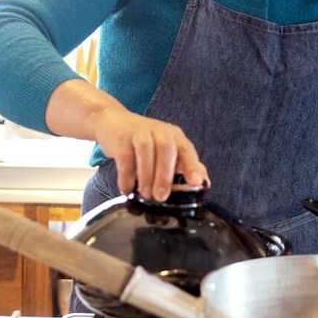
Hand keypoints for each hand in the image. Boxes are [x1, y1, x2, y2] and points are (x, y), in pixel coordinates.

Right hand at [45, 78, 209, 200]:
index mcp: (174, 136)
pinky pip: (125, 156)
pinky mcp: (122, 138)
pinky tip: (127, 189)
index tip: (196, 182)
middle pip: (166, 149)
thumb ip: (183, 164)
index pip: (186, 149)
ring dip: (146, 175)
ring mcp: (139, 132)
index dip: (192, 165)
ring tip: (145, 194)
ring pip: (146, 150)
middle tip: (161, 197)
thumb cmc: (144, 140)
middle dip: (165, 175)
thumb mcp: (165, 150)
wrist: (113, 121)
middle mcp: (159, 131)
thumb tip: (203, 181)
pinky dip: (126, 175)